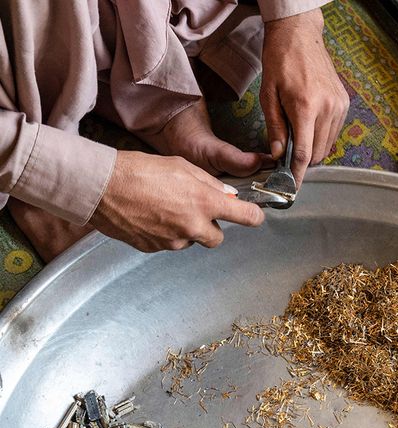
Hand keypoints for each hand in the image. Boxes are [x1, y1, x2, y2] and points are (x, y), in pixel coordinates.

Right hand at [90, 151, 264, 251]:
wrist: (100, 187)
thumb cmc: (139, 170)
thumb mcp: (181, 166)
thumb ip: (210, 183)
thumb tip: (228, 195)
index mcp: (205, 203)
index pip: (246, 217)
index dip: (254, 216)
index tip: (254, 216)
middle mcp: (193, 227)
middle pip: (217, 238)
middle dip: (210, 225)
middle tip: (194, 209)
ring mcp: (173, 241)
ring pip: (191, 241)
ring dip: (186, 229)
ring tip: (164, 208)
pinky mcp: (155, 249)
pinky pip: (169, 243)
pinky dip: (165, 233)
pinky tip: (150, 215)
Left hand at [260, 8, 349, 185]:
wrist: (300, 37)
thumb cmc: (280, 62)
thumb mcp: (268, 95)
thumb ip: (275, 128)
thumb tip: (277, 154)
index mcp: (306, 107)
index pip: (303, 153)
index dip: (297, 175)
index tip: (292, 188)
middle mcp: (327, 109)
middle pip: (317, 154)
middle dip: (302, 159)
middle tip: (287, 151)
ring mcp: (339, 106)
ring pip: (327, 146)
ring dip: (312, 147)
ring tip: (298, 130)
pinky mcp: (345, 103)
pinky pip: (334, 132)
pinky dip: (322, 135)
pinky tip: (310, 122)